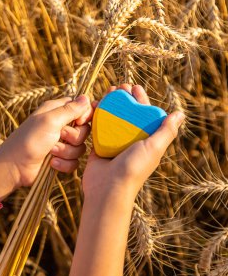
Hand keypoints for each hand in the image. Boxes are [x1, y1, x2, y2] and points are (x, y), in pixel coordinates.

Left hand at [0, 95, 92, 188]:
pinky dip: (64, 164)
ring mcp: (61, 143)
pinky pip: (75, 162)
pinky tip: (52, 163)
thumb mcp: (50, 120)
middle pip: (84, 129)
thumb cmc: (29, 140)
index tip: (79, 121)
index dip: (85, 115)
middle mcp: (60, 125)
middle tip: (60, 137)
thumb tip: (86, 97)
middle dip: (74, 137)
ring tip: (51, 152)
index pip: (81, 107)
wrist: (14, 167)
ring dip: (67, 152)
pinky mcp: (61, 159)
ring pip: (80, 147)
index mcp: (57, 111)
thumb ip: (70, 109)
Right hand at [83, 84, 184, 201]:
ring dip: (110, 104)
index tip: (134, 87)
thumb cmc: (134, 169)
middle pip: (128, 114)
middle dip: (124, 99)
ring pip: (113, 119)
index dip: (141, 100)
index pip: (145, 115)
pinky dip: (97, 116)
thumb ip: (167, 131)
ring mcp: (114, 144)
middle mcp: (131, 141)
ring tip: (107, 92)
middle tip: (119, 87)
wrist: (108, 188)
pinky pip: (98, 127)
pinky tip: (95, 105)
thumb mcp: (154, 148)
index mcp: (146, 141)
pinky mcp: (99, 146)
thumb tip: (181, 114)